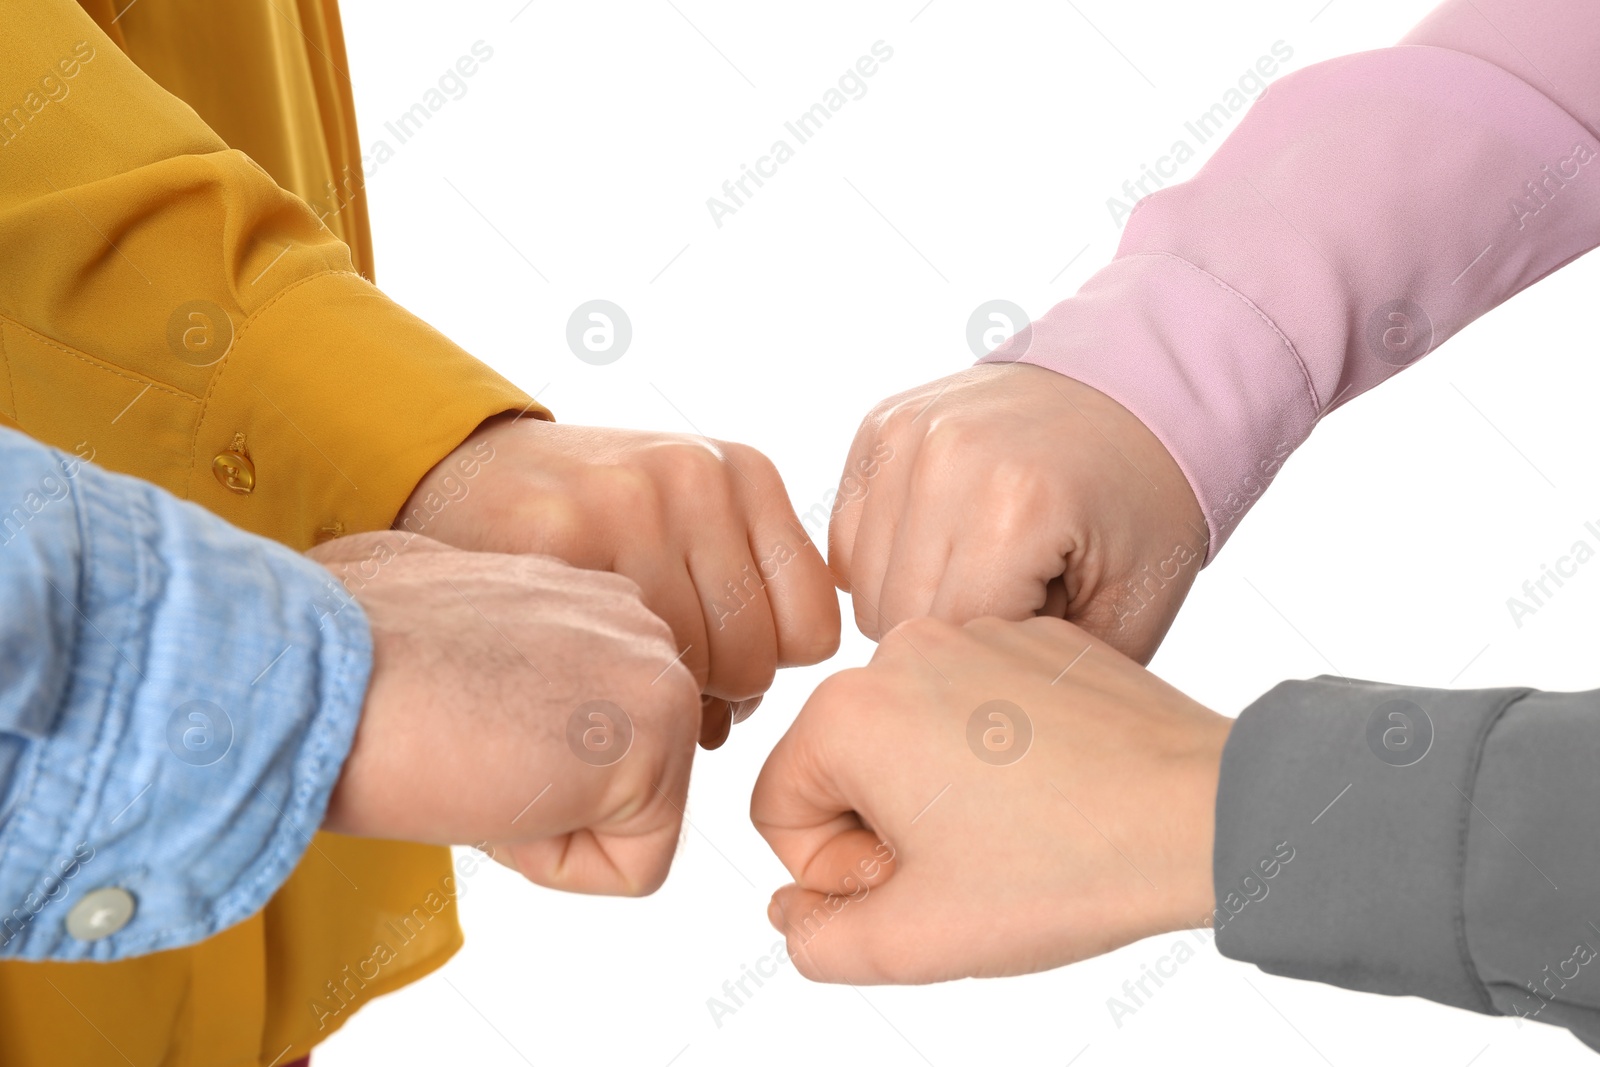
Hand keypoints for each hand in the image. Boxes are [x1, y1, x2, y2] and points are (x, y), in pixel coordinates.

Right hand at [312, 532, 701, 895]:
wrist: (314, 676)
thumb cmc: (332, 661)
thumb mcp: (420, 623)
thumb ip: (482, 645)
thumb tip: (463, 675)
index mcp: (575, 592)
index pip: (580, 733)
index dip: (501, 759)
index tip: (442, 724)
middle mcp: (630, 616)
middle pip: (610, 777)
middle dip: (531, 791)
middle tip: (453, 748)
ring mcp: (655, 669)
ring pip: (622, 822)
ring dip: (537, 824)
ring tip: (469, 762)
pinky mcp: (662, 734)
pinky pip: (634, 867)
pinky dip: (553, 863)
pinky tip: (494, 792)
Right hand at [400, 416, 840, 746]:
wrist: (452, 472)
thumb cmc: (580, 524)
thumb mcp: (681, 524)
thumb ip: (740, 589)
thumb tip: (760, 703)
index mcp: (744, 472)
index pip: (814, 630)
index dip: (763, 669)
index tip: (708, 663)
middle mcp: (699, 477)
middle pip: (758, 661)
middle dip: (708, 693)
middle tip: (642, 679)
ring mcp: (635, 502)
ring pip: (695, 674)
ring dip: (654, 703)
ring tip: (604, 672)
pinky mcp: (565, 534)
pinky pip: (621, 666)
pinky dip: (604, 694)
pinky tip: (567, 671)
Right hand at [750, 614, 1230, 982]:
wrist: (1204, 813)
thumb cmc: (1064, 871)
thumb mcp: (917, 941)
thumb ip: (819, 940)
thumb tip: (796, 911)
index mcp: (849, 710)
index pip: (779, 808)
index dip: (834, 873)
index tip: (913, 887)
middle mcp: (901, 649)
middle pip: (841, 764)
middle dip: (883, 829)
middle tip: (965, 869)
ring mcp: (974, 631)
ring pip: (908, 733)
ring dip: (936, 792)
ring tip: (1015, 831)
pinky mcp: (1034, 638)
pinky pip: (973, 703)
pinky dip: (992, 752)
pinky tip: (1051, 794)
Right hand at [830, 363, 1206, 663]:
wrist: (1140, 394)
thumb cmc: (1141, 509)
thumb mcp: (1127, 617)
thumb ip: (1039, 684)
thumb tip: (953, 724)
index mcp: (1015, 506)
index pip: (947, 644)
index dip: (990, 668)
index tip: (1038, 643)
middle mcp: (946, 458)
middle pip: (891, 617)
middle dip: (951, 639)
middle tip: (1014, 610)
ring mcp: (907, 432)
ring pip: (860, 583)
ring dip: (915, 598)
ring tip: (985, 574)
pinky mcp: (880, 422)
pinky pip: (849, 535)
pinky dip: (888, 557)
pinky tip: (947, 547)